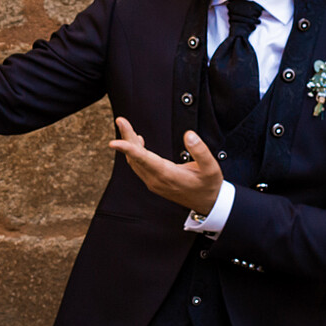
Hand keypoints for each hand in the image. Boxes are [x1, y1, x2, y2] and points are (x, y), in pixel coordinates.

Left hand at [107, 119, 223, 215]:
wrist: (208, 204)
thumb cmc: (209, 185)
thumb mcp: (211, 168)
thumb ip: (200, 151)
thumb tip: (188, 134)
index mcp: (168, 175)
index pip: (143, 159)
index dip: (128, 149)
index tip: (114, 142)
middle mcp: (156, 180)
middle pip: (135, 157)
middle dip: (126, 137)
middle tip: (121, 120)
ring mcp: (153, 183)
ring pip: (135, 162)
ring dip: (129, 145)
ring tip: (126, 126)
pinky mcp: (153, 183)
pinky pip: (139, 166)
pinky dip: (134, 153)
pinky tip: (137, 142)